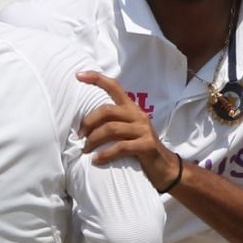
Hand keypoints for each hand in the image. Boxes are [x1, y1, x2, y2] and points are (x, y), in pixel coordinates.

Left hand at [77, 70, 181, 191]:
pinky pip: (121, 147)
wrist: (165, 167)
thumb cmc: (139, 149)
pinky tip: (96, 160)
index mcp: (131, 109)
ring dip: (94, 139)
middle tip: (79, 136)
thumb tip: (83, 127)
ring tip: (85, 149)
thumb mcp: (127, 131)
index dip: (96, 79)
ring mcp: (143, 130)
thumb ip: (112, 123)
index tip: (78, 75)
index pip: (114, 87)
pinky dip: (105, 154)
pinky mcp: (147, 145)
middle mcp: (138, 115)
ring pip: (111, 129)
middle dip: (88, 122)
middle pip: (107, 110)